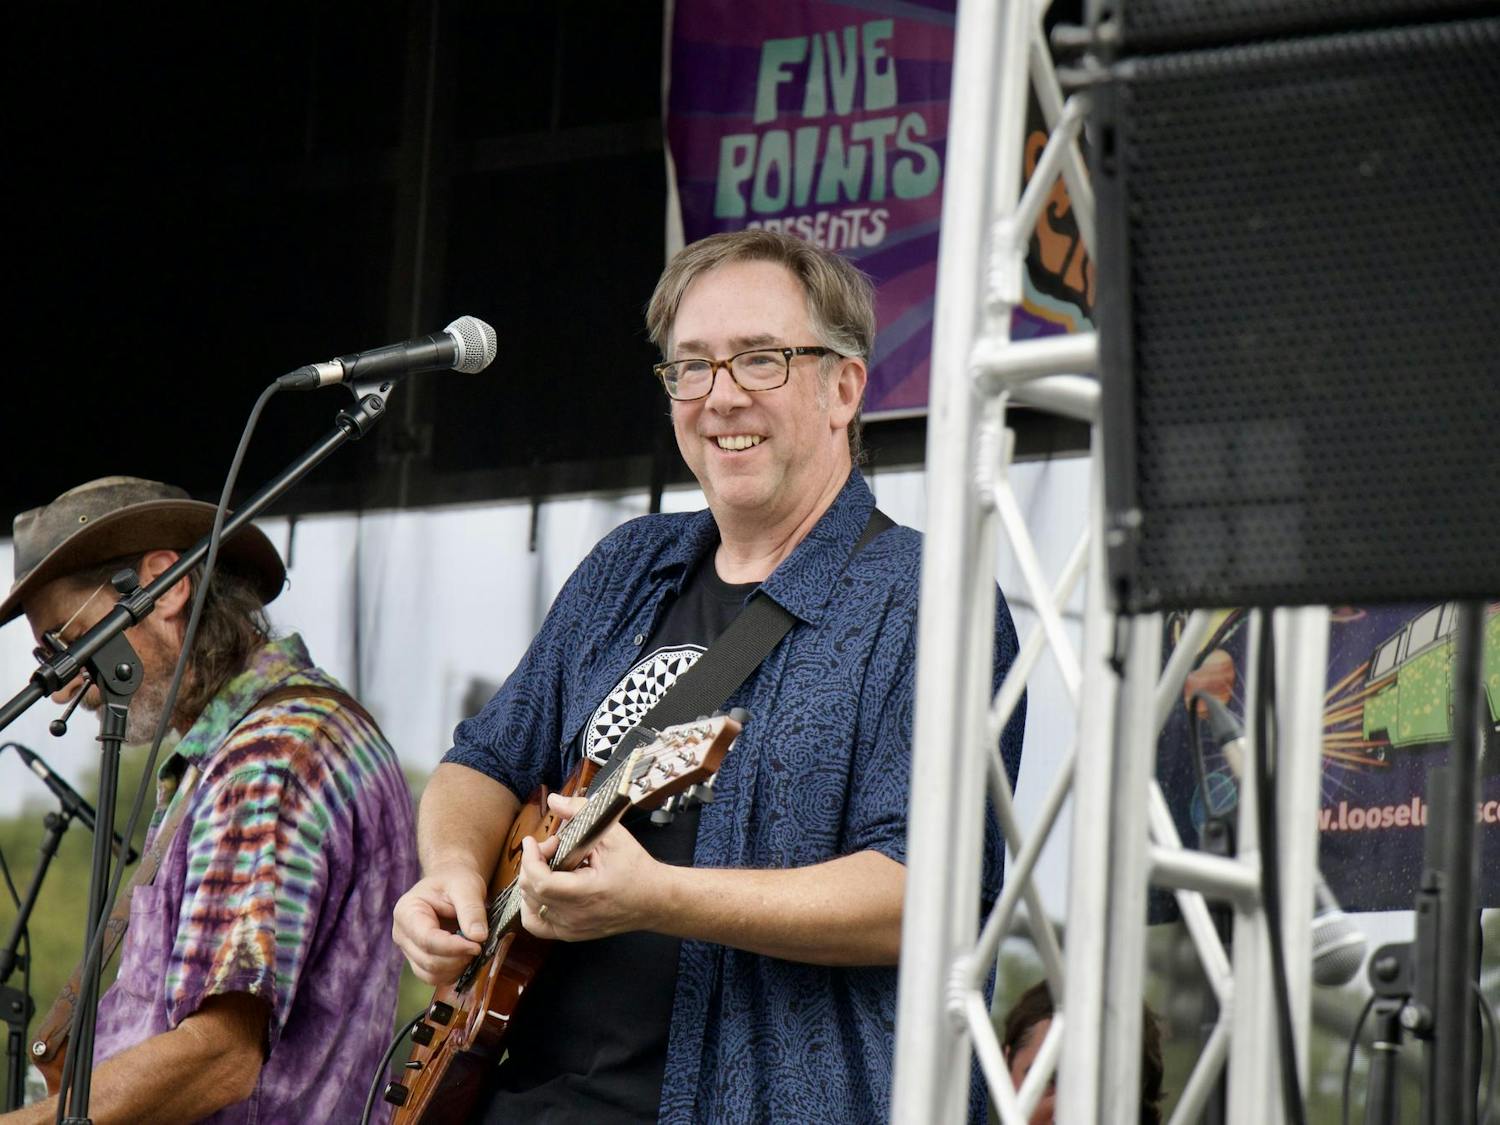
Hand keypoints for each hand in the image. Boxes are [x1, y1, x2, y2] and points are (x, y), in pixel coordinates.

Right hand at [392, 863, 489, 984]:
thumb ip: (471, 909)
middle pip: (428, 960)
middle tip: (480, 946)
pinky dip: (453, 972)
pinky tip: (465, 957)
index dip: (453, 947)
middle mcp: (402, 935)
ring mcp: (409, 950)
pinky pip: (435, 978)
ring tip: (473, 949)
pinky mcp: (420, 961)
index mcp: (406, 912)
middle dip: (457, 958)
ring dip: (456, 968)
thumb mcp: (467, 886)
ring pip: (430, 974)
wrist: (451, 883)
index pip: (427, 939)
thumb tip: (478, 937)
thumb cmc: (456, 880)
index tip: (477, 944)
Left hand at [517, 793, 663, 940]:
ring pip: (529, 907)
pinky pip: (536, 924)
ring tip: (549, 866)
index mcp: (587, 893)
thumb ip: (581, 813)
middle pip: (531, 892)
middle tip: (552, 847)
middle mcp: (576, 916)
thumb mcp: (612, 835)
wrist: (654, 899)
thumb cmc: (636, 869)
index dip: (530, 859)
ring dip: (532, 882)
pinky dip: (532, 905)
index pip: (541, 882)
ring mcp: (571, 929)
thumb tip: (554, 800)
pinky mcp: (570, 934)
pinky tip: (543, 889)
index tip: (534, 841)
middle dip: (533, 863)